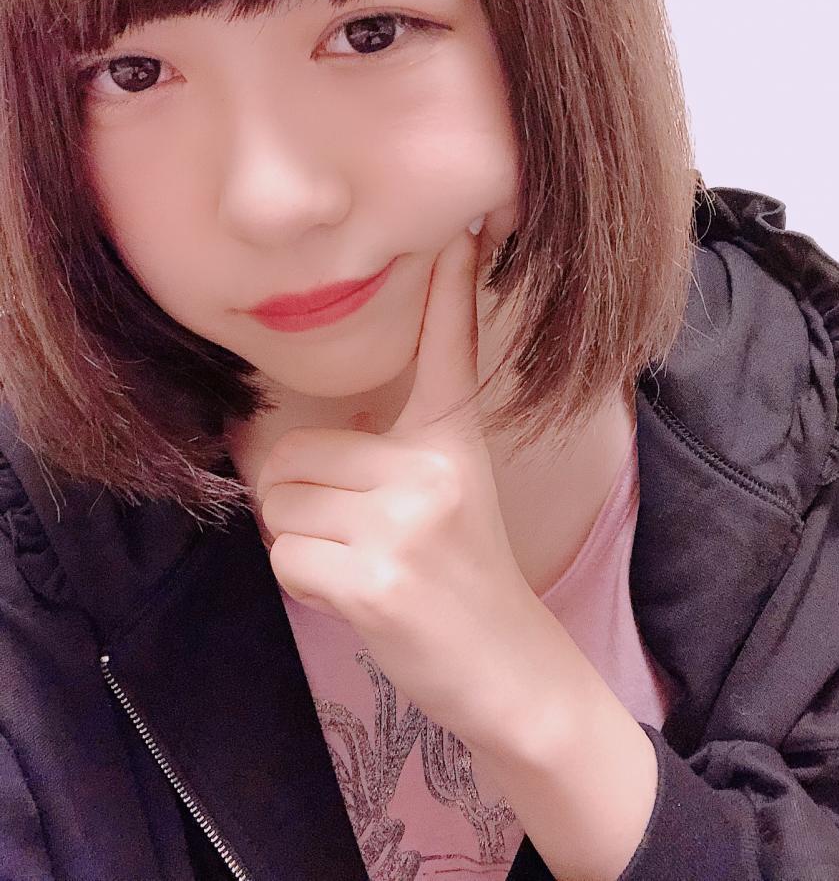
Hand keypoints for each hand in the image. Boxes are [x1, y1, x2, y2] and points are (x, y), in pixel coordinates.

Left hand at [256, 223, 544, 743]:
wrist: (507, 667)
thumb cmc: (461, 576)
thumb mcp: (447, 494)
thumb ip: (382, 457)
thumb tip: (274, 450)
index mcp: (452, 439)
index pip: (448, 347)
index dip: (450, 284)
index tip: (459, 228)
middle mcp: (430, 469)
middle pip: (292, 455)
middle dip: (300, 502)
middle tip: (357, 538)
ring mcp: (405, 524)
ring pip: (279, 508)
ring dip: (301, 545)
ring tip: (362, 566)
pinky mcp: (376, 580)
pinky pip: (285, 560)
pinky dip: (304, 585)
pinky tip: (358, 599)